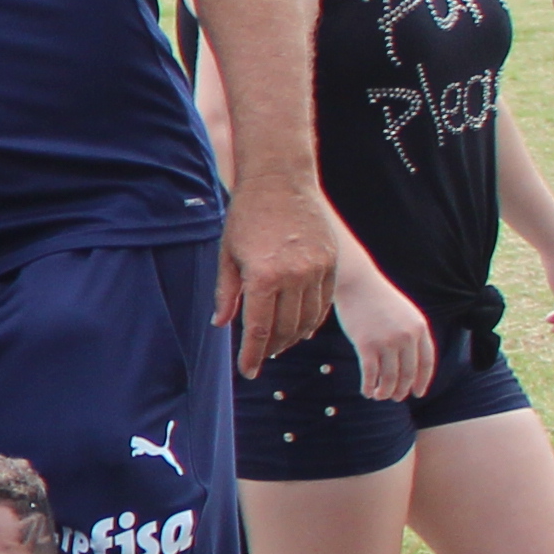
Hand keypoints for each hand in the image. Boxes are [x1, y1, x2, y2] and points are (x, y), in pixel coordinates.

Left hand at [218, 182, 343, 371]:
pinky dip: (312, 319)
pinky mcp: (332, 262)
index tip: (249, 372)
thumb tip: (222, 324)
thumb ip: (226, 293)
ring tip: (279, 346)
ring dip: (293, 337)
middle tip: (261, 359)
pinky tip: (301, 327)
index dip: (252, 355)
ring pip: (308, 319)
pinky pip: (324, 302)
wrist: (281, 181)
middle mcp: (294, 276)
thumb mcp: (227, 255)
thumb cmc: (246, 217)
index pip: (259, 329)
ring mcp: (318, 269)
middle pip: (286, 329)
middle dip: (272, 349)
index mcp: (263, 277)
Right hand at [330, 264, 435, 403]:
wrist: (357, 283)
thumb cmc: (377, 298)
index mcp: (420, 328)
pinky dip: (369, 386)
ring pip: (390, 376)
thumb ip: (410, 332)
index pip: (427, 362)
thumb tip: (409, 357)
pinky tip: (366, 392)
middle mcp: (407, 337)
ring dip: (385, 391)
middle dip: (402, 389)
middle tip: (396, 398)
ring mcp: (387, 341)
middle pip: (409, 373)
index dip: (423, 381)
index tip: (418, 393)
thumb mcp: (404, 313)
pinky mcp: (366, 344)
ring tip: (379, 397)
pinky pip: (370, 373)